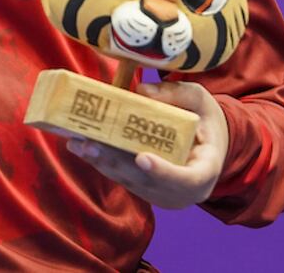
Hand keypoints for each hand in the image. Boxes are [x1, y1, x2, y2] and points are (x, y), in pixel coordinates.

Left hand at [67, 81, 228, 208]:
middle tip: (90, 144)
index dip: (164, 172)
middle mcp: (184, 190)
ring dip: (101, 162)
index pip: (188, 179)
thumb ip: (175, 94)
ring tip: (77, 143)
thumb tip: (141, 90)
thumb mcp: (198, 100)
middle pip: (147, 181)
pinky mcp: (144, 188)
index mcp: (206, 169)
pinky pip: (122, 177)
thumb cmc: (203, 118)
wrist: (205, 140)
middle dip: (116, 162)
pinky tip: (79, 146)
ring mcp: (162, 193)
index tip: (142, 158)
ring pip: (129, 181)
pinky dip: (101, 162)